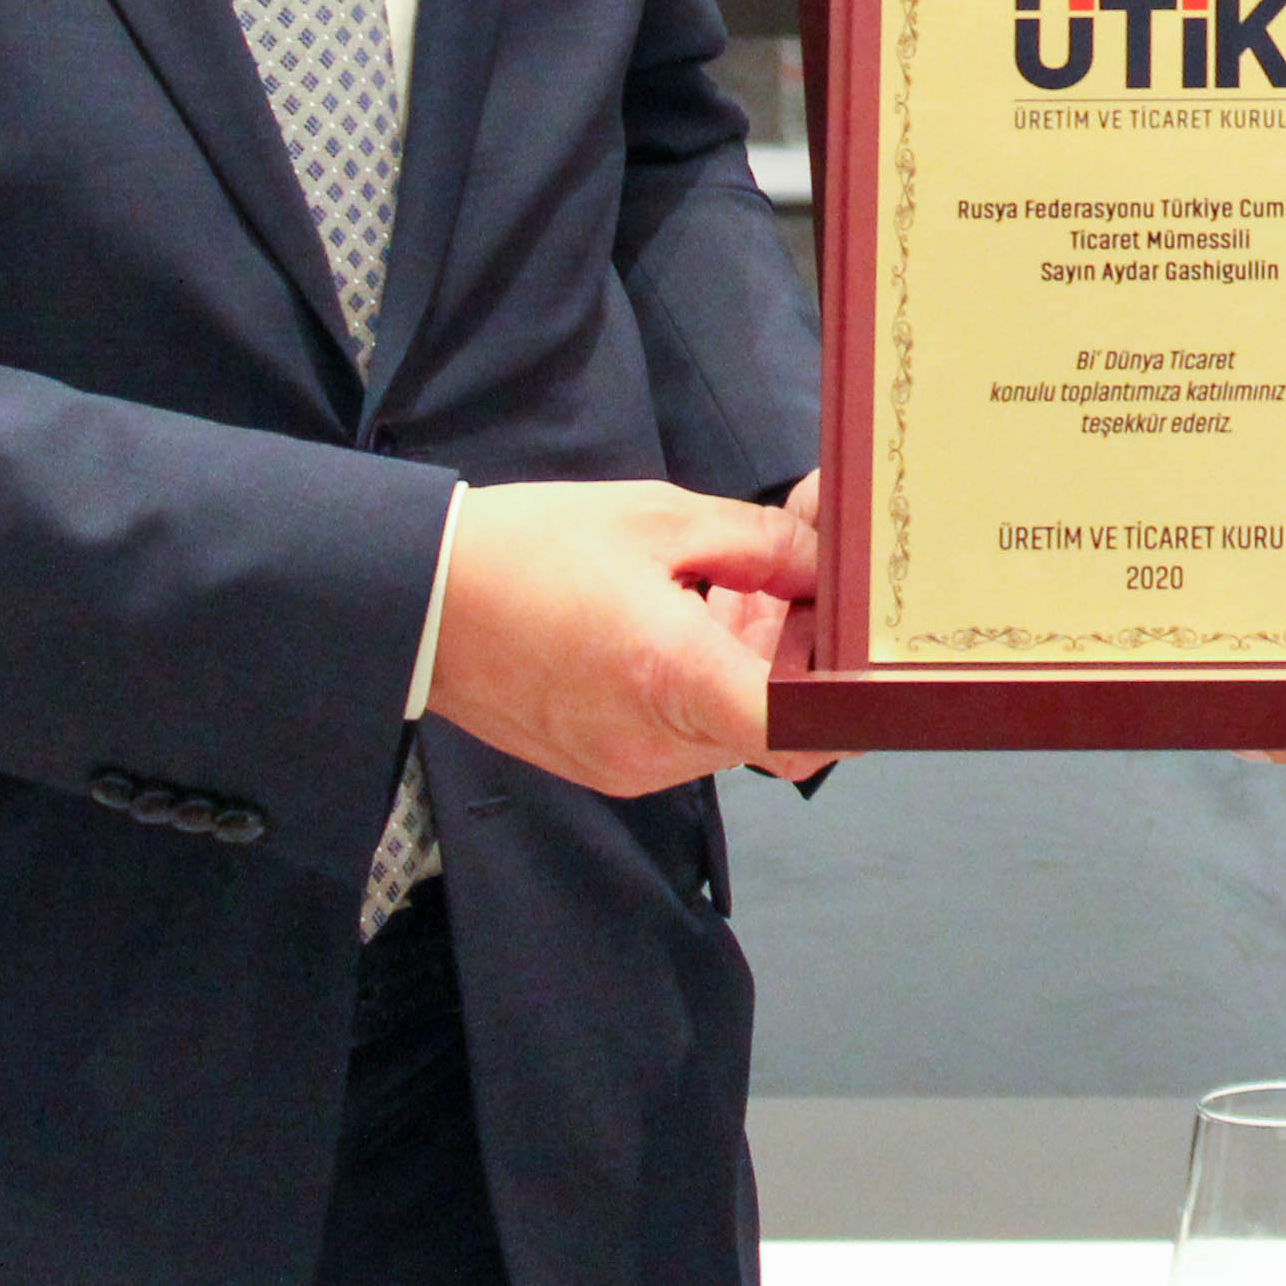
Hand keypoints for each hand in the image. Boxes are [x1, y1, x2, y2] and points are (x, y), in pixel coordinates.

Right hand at [424, 480, 819, 796]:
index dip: (854, 702)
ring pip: (733, 729)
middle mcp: (658, 744)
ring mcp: (630, 765)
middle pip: (777, 724)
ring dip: (754, 667)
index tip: (868, 655)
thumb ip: (760, 544)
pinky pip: (688, 734)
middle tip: (798, 580)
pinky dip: (707, 685)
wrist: (417, 604)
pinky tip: (686, 619)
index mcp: (674, 678)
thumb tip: (826, 564)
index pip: (800, 730)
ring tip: (733, 587)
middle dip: (803, 657)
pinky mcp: (606, 767)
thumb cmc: (530, 549)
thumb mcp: (657, 519)